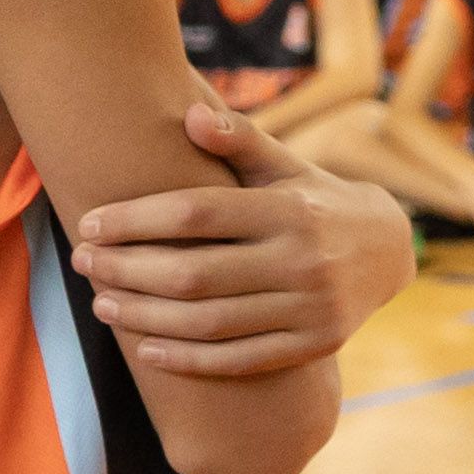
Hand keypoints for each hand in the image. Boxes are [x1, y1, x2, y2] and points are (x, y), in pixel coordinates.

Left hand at [73, 98, 414, 378]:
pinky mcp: (315, 344)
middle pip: (193, 273)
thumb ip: (240, 141)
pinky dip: (185, 358)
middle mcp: (305, 258)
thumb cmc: (314, 202)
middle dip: (126, 270)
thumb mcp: (285, 166)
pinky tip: (145, 347)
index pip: (197, 214)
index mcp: (292, 209)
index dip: (135, 220)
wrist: (389, 250)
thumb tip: (191, 114)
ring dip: (143, 316)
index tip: (89, 224)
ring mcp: (312, 306)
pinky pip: (237, 359)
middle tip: (84, 263)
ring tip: (102, 304)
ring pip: (207, 321)